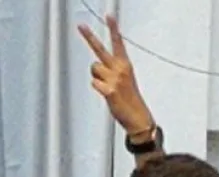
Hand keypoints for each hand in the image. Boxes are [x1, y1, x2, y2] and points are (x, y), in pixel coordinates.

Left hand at [79, 15, 153, 134]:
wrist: (138, 117)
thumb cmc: (130, 99)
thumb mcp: (125, 79)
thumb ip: (111, 69)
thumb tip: (95, 67)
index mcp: (125, 65)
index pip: (118, 43)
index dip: (113, 29)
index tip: (109, 16)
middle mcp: (119, 69)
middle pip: (100, 50)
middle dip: (89, 37)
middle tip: (80, 26)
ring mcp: (114, 79)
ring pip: (93, 69)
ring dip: (97, 76)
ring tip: (107, 86)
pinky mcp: (109, 90)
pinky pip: (94, 83)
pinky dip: (98, 88)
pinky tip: (108, 94)